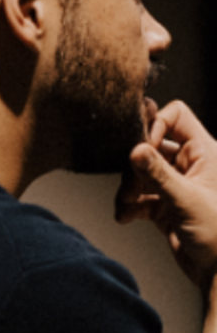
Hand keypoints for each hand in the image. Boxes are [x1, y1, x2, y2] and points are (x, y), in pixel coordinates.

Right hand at [118, 99, 216, 297]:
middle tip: (130, 184)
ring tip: (125, 205)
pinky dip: (129, 204)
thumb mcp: (186, 200)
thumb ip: (158, 173)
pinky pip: (140, 194)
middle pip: (152, 145)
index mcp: (207, 154)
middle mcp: (193, 165)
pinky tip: (125, 216)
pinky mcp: (167, 204)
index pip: (176, 116)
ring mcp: (178, 185)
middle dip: (134, 165)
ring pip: (142, 171)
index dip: (154, 126)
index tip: (141, 150)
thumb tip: (135, 149)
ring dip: (128, 188)